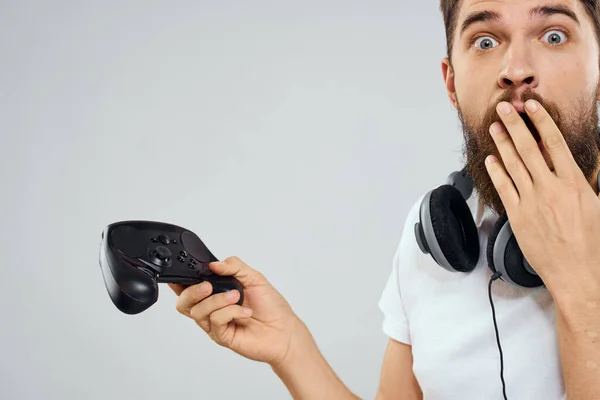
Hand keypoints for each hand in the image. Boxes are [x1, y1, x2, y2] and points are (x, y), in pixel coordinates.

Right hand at [169, 256, 308, 367]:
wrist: (285, 330)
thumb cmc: (271, 306)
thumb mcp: (254, 277)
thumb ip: (234, 266)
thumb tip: (214, 264)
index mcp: (216, 293)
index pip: (189, 288)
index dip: (180, 282)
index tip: (183, 272)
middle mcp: (212, 309)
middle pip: (184, 303)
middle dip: (192, 291)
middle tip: (208, 286)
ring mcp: (215, 324)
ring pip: (198, 312)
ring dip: (217, 301)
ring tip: (236, 297)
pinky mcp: (222, 336)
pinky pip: (215, 321)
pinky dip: (230, 312)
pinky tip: (245, 312)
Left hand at [484, 99, 599, 295]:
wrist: (578, 273)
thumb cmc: (593, 244)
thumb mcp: (597, 206)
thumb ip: (583, 183)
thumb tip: (572, 167)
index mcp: (574, 183)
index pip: (554, 143)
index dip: (541, 121)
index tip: (532, 106)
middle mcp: (550, 189)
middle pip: (528, 148)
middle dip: (515, 125)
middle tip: (504, 108)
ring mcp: (531, 202)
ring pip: (513, 165)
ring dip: (502, 144)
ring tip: (494, 127)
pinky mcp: (517, 216)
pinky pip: (504, 188)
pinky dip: (496, 172)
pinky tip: (490, 160)